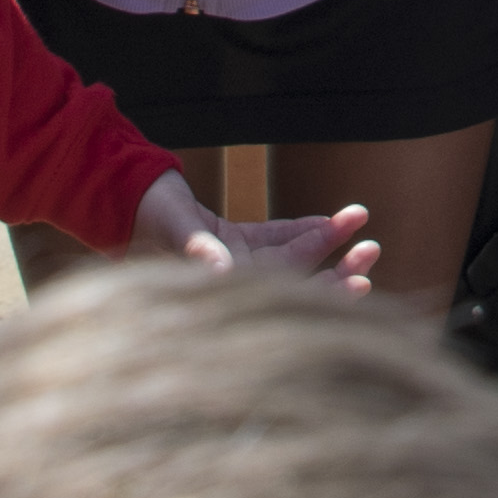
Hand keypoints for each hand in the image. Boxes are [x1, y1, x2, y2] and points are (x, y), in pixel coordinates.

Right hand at [135, 176, 380, 289]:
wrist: (124, 198)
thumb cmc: (149, 217)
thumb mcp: (176, 233)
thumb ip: (199, 252)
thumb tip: (223, 272)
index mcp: (226, 293)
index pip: (286, 298)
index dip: (325, 294)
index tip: (359, 284)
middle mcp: (236, 284)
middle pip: (297, 285)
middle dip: (337, 272)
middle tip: (373, 255)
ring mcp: (235, 263)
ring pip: (292, 259)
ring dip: (327, 245)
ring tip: (364, 230)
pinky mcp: (231, 240)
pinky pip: (275, 238)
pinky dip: (302, 229)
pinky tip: (332, 220)